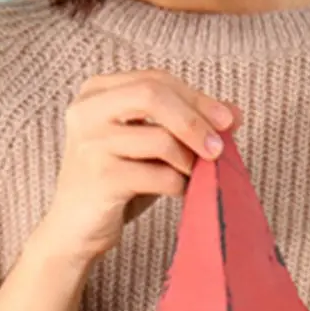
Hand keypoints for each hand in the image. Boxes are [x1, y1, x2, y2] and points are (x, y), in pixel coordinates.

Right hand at [0, 69, 239, 310]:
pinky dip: (179, 185)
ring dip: (189, 160)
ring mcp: (90, 143)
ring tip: (195, 175)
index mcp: (97, 91)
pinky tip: (180, 193)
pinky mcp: (101, 177)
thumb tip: (234, 114)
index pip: (156, 80)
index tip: (229, 119)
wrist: (75, 231)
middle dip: (195, 120)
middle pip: (153, 94)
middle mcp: (87, 110)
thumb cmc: (116, 185)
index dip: (197, 98)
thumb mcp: (150, 148)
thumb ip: (184, 125)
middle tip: (219, 146)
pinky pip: (159, 176)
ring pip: (160, 138)